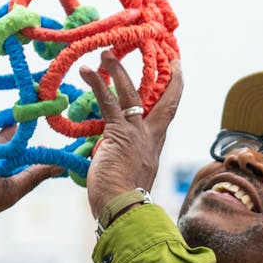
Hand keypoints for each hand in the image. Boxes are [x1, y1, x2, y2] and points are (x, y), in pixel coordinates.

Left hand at [80, 53, 182, 217]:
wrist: (124, 209)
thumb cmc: (121, 199)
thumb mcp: (125, 172)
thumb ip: (120, 157)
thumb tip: (104, 153)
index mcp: (154, 146)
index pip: (167, 114)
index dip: (174, 92)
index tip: (176, 73)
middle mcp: (151, 137)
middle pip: (165, 99)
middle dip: (167, 76)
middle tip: (167, 56)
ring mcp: (137, 133)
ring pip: (131, 93)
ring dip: (119, 70)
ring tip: (106, 52)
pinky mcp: (119, 133)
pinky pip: (108, 102)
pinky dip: (97, 83)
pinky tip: (86, 69)